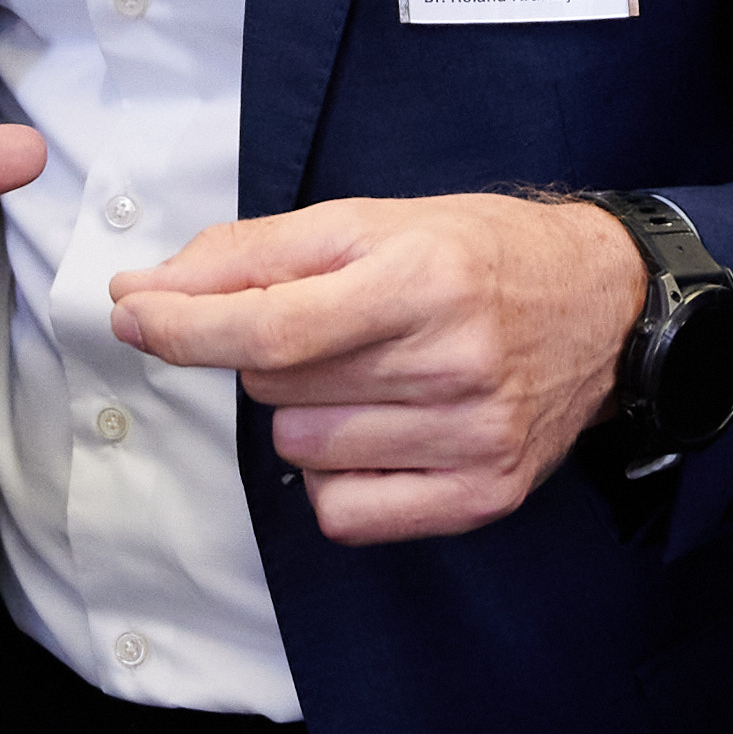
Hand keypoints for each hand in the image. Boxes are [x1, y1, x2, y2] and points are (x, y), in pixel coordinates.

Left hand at [108, 192, 647, 546]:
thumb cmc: (470, 254)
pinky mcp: (487, 495)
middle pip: (276, 387)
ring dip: (304, 414)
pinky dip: (336, 478)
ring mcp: (475, 437)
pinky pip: (345, 512)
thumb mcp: (365, 221)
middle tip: (331, 327)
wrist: (604, 304)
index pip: (269, 326)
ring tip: (368, 374)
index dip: (181, 327)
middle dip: (266, 355)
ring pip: (302, 451)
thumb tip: (147, 289)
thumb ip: (251, 253)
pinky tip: (379, 433)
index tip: (128, 315)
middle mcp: (452, 361)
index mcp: (418, 277)